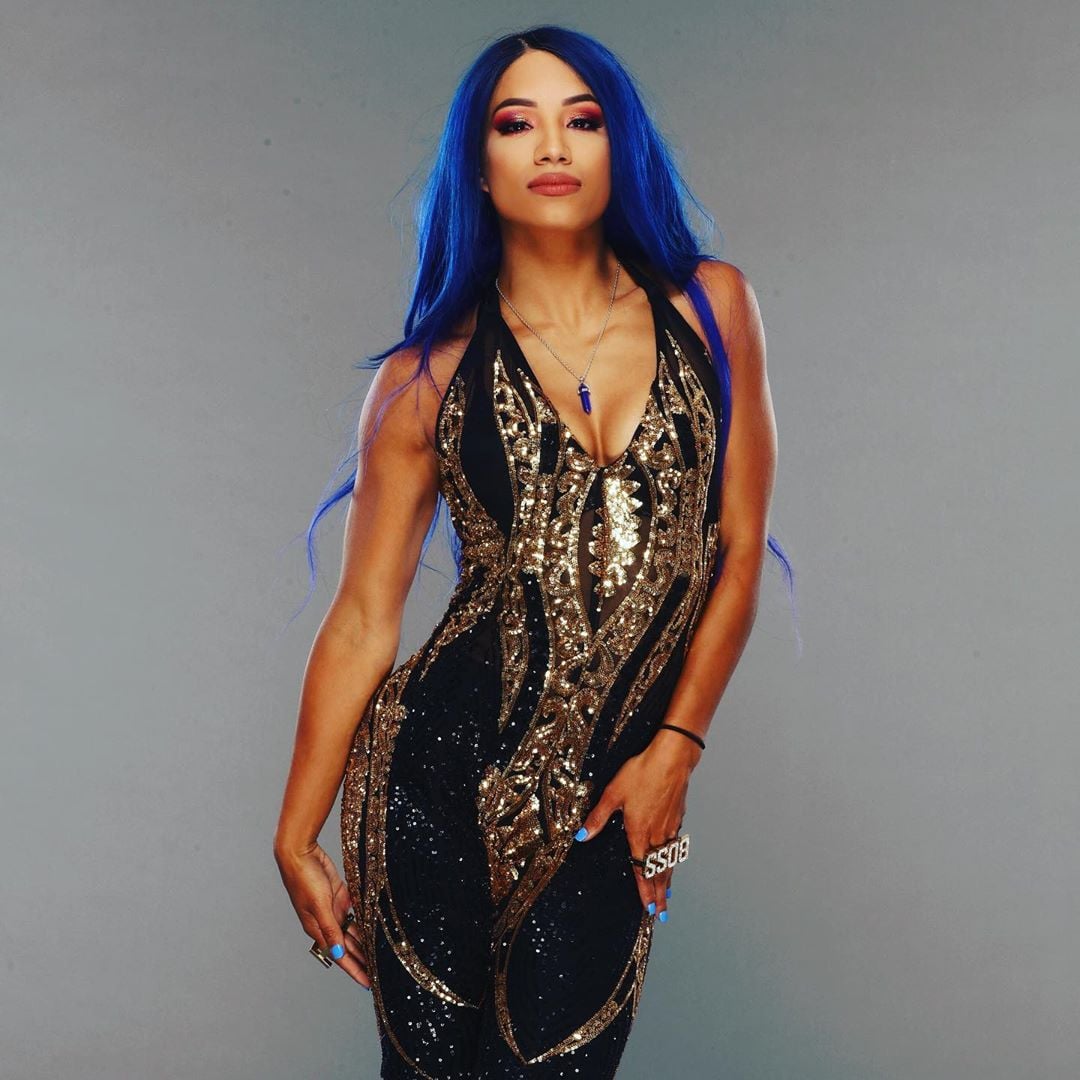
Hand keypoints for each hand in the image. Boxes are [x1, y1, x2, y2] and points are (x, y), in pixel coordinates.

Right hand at [274, 842, 371, 988]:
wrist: (300, 852)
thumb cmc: (304, 879)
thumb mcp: (319, 906)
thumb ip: (330, 929)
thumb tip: (339, 953)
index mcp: (318, 929)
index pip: (340, 955)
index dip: (354, 970)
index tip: (368, 984)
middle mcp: (327, 921)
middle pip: (348, 946)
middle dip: (363, 959)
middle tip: (382, 971)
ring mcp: (334, 908)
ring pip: (353, 930)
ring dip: (365, 940)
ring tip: (382, 952)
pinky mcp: (340, 894)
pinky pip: (356, 911)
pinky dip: (365, 918)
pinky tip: (376, 925)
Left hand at [574, 730, 697, 920]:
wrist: (671, 759)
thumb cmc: (641, 773)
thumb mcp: (613, 793)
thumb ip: (598, 817)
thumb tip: (581, 836)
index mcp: (638, 831)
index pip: (641, 868)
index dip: (643, 890)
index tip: (646, 908)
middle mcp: (656, 834)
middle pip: (658, 870)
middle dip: (658, 894)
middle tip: (660, 913)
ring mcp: (669, 827)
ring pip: (668, 860)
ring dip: (667, 880)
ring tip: (667, 896)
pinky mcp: (677, 817)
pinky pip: (675, 846)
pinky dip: (673, 860)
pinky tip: (673, 862)